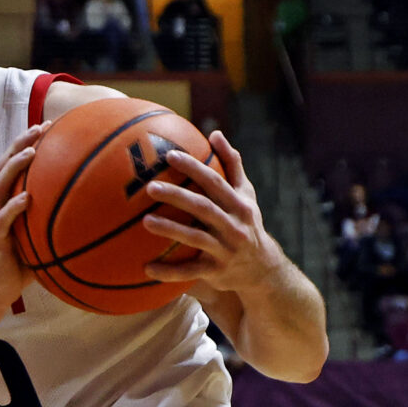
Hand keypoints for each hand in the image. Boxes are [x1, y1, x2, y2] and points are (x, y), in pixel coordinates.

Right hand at [0, 124, 42, 312]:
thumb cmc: (21, 266)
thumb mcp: (42, 238)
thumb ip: (57, 222)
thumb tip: (93, 213)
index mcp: (6, 202)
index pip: (13, 166)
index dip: (26, 144)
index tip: (48, 127)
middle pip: (3, 166)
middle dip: (20, 144)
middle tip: (40, 128)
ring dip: (15, 166)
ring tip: (31, 153)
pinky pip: (2, 220)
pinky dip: (14, 207)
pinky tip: (27, 198)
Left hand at [140, 133, 286, 293]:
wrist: (262, 269)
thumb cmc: (247, 223)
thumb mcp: (246, 194)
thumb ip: (232, 165)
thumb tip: (215, 133)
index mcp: (239, 205)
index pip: (214, 182)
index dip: (193, 168)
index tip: (169, 155)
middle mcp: (233, 226)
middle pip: (203, 208)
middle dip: (177, 196)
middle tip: (150, 187)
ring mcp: (225, 250)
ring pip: (195, 238)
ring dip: (170, 230)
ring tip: (145, 221)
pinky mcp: (216, 272)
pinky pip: (189, 273)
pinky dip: (169, 272)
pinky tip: (146, 269)